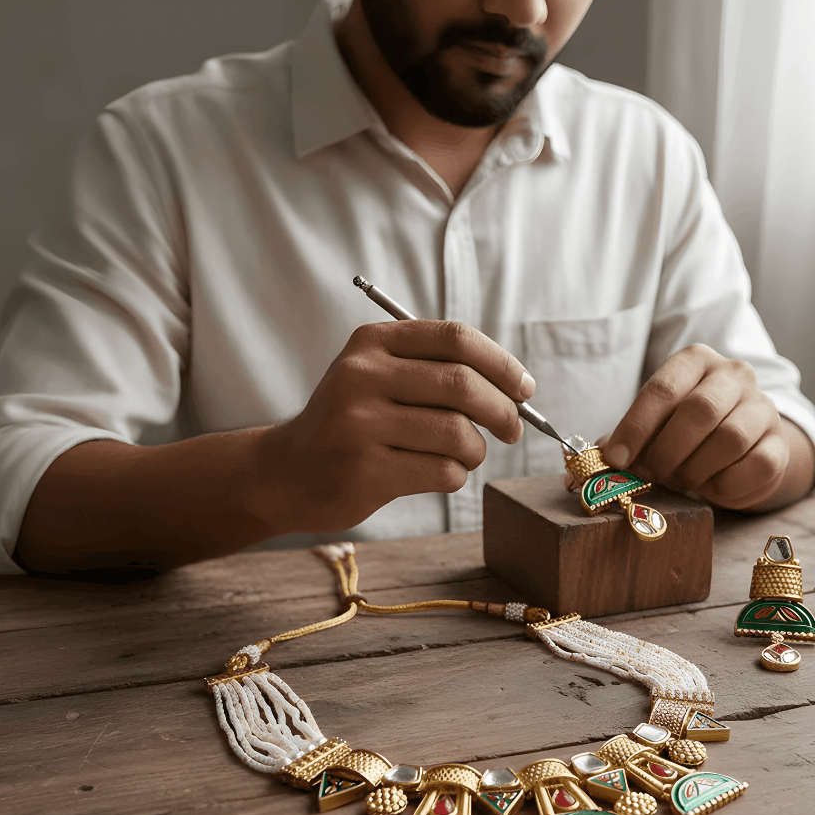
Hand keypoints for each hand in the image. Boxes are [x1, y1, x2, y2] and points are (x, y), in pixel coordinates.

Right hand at [262, 320, 534, 530]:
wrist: (289, 472)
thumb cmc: (353, 424)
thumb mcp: (379, 377)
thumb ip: (437, 370)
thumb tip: (517, 390)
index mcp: (372, 343)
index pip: (455, 339)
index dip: (502, 364)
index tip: (524, 389)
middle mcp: (361, 376)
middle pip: (463, 385)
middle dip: (503, 410)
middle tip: (512, 429)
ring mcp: (360, 424)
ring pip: (458, 434)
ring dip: (476, 451)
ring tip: (462, 455)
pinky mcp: (365, 470)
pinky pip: (443, 472)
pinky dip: (455, 476)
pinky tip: (436, 473)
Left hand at [601, 344, 803, 510]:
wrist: (744, 445)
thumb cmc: (685, 434)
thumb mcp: (652, 428)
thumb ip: (620, 444)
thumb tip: (577, 475)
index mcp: (695, 361)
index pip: (662, 388)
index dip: (635, 427)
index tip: (616, 460)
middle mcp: (734, 375)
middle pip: (698, 411)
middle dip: (665, 451)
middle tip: (650, 475)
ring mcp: (762, 407)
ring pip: (728, 439)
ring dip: (694, 469)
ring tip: (679, 481)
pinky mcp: (779, 444)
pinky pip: (753, 466)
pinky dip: (724, 485)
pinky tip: (709, 488)